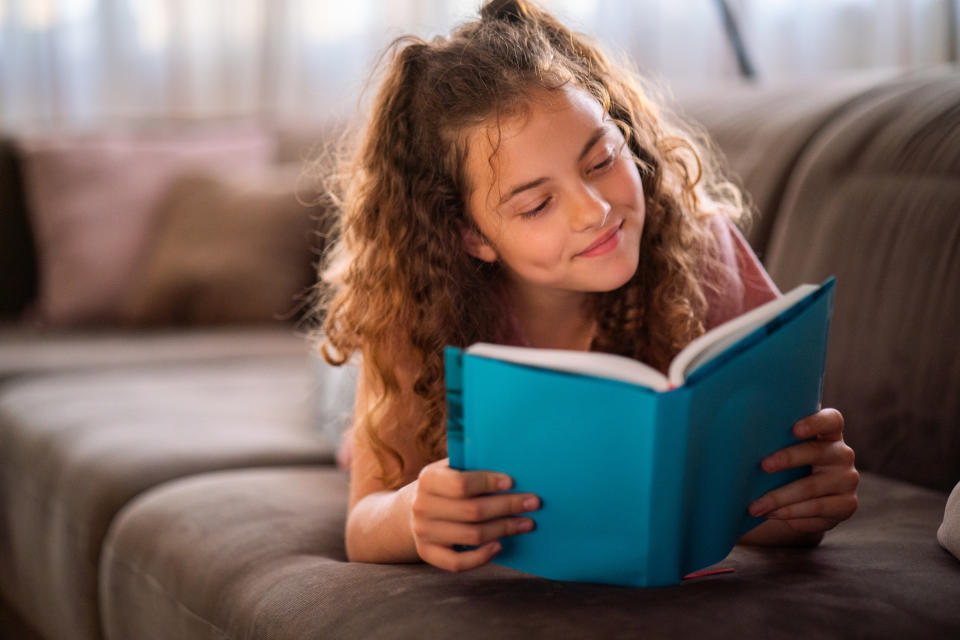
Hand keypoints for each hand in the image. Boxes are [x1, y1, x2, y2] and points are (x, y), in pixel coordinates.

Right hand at [410, 458, 539, 571]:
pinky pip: (457, 562)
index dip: (488, 483)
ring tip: (527, 523)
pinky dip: (482, 557)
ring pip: (471, 535)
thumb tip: (514, 464)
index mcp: (429, 479)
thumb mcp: (453, 467)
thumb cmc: (448, 483)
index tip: (512, 482)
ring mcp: (423, 532)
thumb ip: (473, 464)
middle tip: (533, 503)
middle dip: (508, 506)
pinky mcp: (427, 553)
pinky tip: (500, 546)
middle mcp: (422, 506)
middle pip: (472, 510)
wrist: (417, 507)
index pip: (461, 484)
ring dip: (504, 529)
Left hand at [748, 408, 858, 533]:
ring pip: (811, 487)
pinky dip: (790, 513)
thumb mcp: (784, 450)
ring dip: (779, 497)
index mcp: (829, 434)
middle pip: (817, 452)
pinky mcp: (847, 505)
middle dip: (787, 459)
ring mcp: (848, 480)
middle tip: (762, 466)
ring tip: (754, 506)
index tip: (794, 429)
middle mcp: (843, 454)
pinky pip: (816, 509)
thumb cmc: (787, 467)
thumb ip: (774, 439)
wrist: (804, 501)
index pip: (831, 420)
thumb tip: (736, 434)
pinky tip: (771, 514)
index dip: (815, 422)